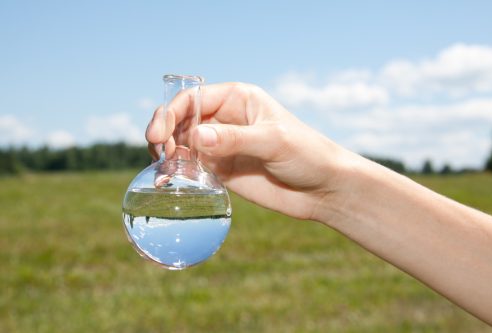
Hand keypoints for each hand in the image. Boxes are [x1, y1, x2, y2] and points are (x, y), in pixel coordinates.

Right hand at [146, 83, 354, 220]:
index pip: (193, 99)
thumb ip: (234, 138)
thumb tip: (195, 135)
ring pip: (182, 143)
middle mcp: (225, 120)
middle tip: (160, 152)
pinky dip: (177, 172)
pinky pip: (192, 167)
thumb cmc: (306, 154)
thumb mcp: (273, 141)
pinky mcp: (222, 170)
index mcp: (237, 99)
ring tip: (164, 169)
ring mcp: (221, 145)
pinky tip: (169, 181)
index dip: (171, 113)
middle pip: (181, 119)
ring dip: (168, 153)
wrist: (321, 189)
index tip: (159, 135)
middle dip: (164, 132)